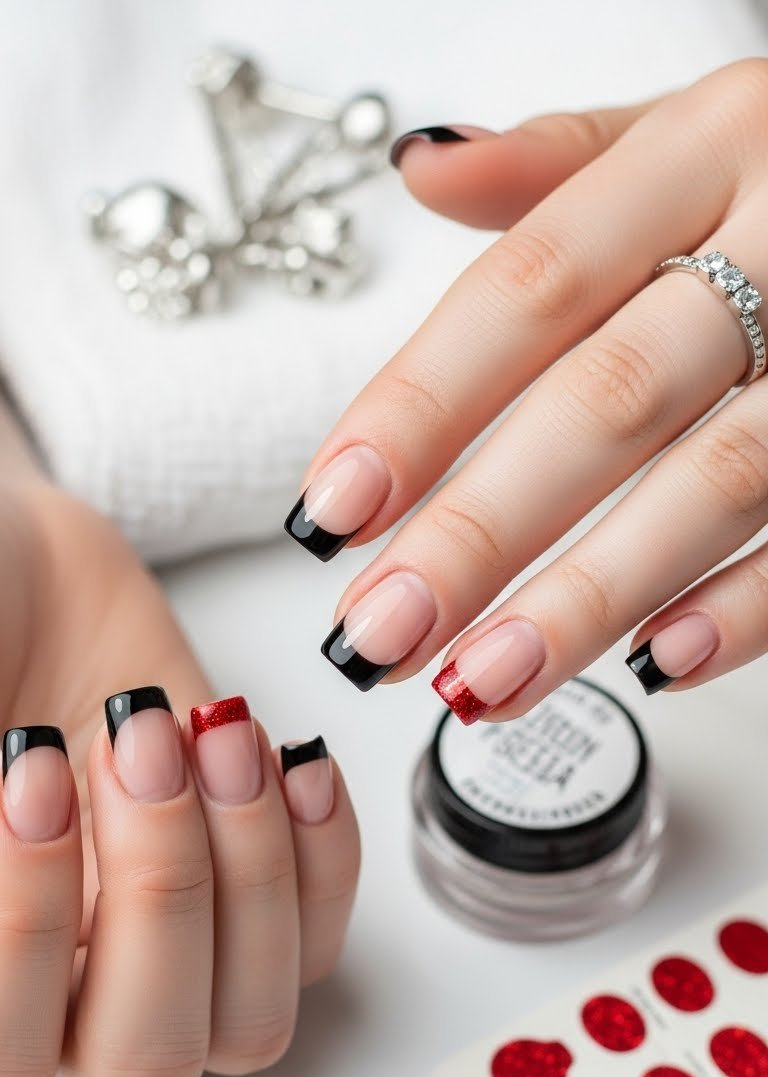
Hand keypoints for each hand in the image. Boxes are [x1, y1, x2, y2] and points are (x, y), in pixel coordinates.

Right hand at [0, 408, 358, 1076]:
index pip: (11, 1062)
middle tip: (142, 746)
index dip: (25, 929)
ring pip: (249, 1020)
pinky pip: (321, 942)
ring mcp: (177, 966)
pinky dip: (323, 853)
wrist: (29, 588)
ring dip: (249, 870)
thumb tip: (11, 808)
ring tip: (213, 732)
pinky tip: (290, 758)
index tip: (33, 770)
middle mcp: (72, 1006)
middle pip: (146, 1057)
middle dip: (160, 889)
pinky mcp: (261, 911)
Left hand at [287, 59, 767, 716]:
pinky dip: (749, 603)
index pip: (530, 289)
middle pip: (609, 401)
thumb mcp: (687, 134)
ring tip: (481, 680)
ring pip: (717, 481)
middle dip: (481, 531)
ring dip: (590, 594)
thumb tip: (424, 170)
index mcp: (705, 153)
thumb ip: (559, 165)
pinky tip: (658, 663)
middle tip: (379, 631)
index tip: (329, 511)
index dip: (421, 406)